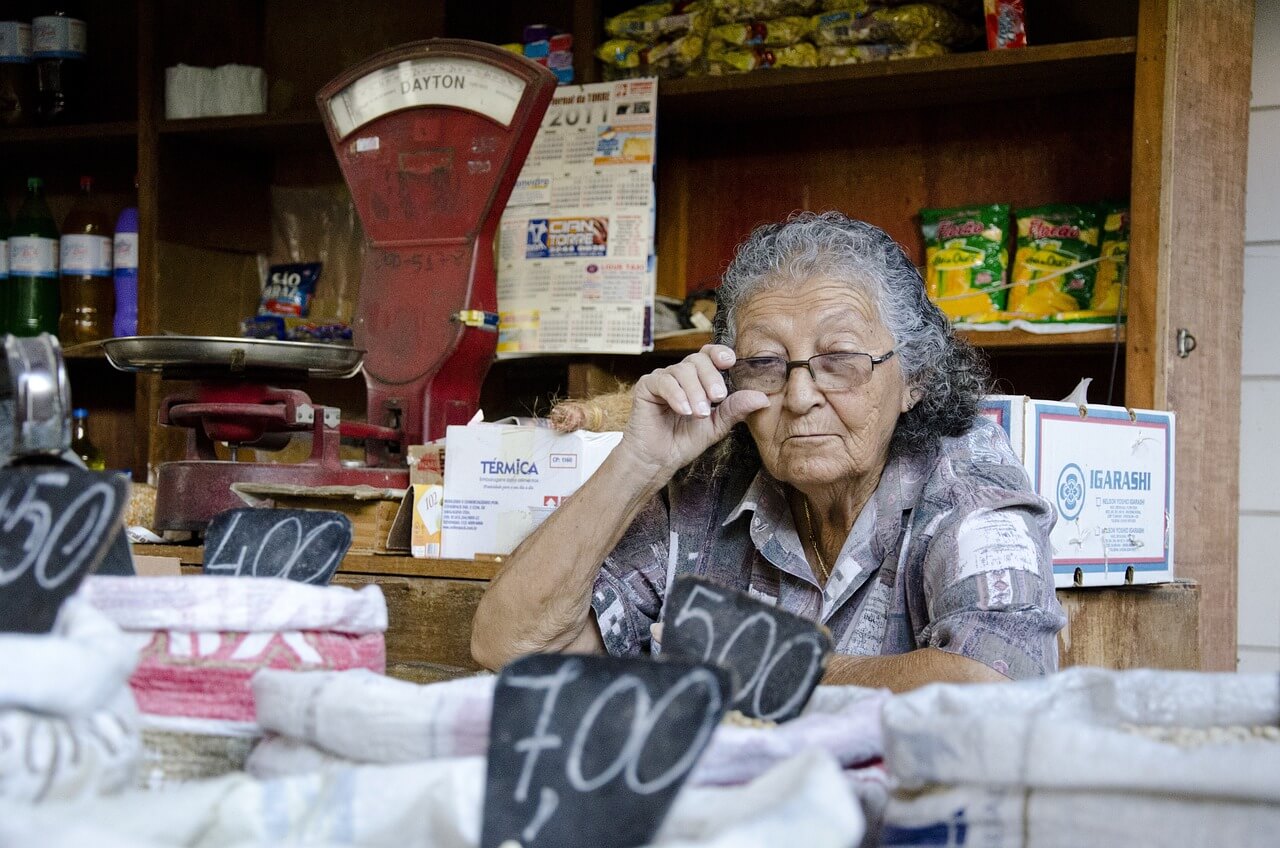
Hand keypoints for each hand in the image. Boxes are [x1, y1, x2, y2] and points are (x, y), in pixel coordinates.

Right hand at [620, 344, 769, 474]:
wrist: (659, 460)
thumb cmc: (684, 441)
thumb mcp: (717, 425)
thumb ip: (735, 409)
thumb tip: (762, 398)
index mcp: (698, 379)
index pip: (709, 355)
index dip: (719, 353)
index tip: (730, 363)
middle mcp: (680, 375)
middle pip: (698, 359)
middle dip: (711, 378)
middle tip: (717, 399)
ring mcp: (662, 378)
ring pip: (682, 370)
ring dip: (695, 392)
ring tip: (699, 414)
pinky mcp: (646, 386)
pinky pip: (663, 381)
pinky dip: (676, 395)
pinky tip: (683, 410)